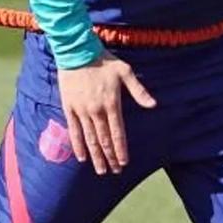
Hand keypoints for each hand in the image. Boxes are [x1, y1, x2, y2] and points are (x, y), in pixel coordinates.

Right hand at [55, 53, 155, 174]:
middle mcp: (96, 111)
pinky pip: (73, 130)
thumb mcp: (125, 72)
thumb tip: (153, 105)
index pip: (118, 133)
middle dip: (110, 158)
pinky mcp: (68, 107)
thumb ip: (139, 90)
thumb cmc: (103, 60)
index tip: (124, 163)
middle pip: (104, 140)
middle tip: (114, 171)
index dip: (121, 150)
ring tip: (100, 170)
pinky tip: (82, 156)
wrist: (76, 51)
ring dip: (95, 156)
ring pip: (90, 139)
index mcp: (112, 104)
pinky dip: (78, 145)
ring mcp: (81, 110)